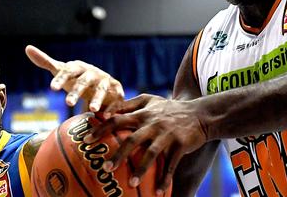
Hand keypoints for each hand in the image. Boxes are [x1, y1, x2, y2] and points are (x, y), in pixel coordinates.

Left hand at [25, 45, 124, 111]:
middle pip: (85, 80)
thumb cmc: (77, 79)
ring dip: (98, 98)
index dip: (61, 79)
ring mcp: (106, 81)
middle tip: (67, 103)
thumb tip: (27, 48)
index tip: (52, 88)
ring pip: (102, 89)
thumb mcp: (62, 71)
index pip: (68, 71)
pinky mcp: (117, 90)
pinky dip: (112, 106)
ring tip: (92, 110)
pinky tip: (106, 115)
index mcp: (79, 67)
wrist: (102, 84)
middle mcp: (93, 72)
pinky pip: (116, 98)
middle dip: (77, 91)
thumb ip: (45, 61)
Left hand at [84, 94, 207, 195]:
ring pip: (151, 154)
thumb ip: (130, 104)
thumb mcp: (151, 100)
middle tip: (105, 168)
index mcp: (143, 113)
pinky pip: (171, 165)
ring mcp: (167, 134)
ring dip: (141, 170)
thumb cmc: (170, 109)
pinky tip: (159, 192)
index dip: (101, 128)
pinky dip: (165, 179)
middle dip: (118, 155)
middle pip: (132, 139)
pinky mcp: (180, 144)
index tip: (86, 139)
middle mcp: (153, 123)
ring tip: (131, 184)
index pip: (117, 118)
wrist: (200, 114)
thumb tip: (105, 111)